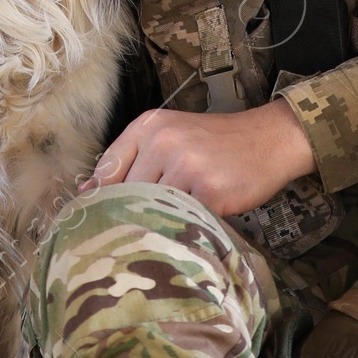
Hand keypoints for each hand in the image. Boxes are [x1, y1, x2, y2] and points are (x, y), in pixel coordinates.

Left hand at [81, 97, 316, 219]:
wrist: (269, 139)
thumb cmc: (216, 143)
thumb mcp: (171, 136)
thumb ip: (131, 159)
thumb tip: (87, 191)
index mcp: (149, 125)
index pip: (107, 170)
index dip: (101, 199)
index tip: (98, 220)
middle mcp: (163, 141)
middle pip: (127, 194)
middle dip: (133, 215)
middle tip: (139, 232)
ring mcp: (187, 165)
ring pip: (154, 209)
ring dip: (160, 224)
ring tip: (168, 230)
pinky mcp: (209, 191)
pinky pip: (184, 221)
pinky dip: (185, 229)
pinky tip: (191, 229)